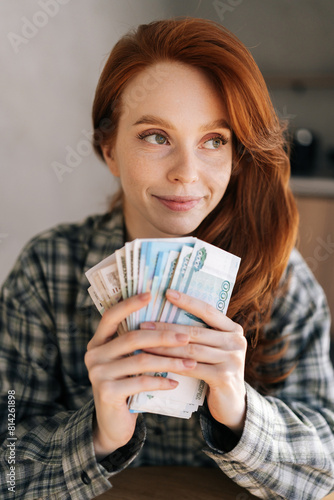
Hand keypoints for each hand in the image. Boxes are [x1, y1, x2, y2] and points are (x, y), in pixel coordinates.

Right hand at [84, 292, 195, 458]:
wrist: (112, 423)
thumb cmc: (126, 384)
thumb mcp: (127, 360)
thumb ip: (136, 342)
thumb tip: (166, 316)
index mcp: (98, 340)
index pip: (112, 315)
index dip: (130, 303)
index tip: (151, 293)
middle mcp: (94, 353)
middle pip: (133, 337)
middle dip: (163, 336)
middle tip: (187, 336)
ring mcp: (98, 373)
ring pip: (141, 360)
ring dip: (170, 361)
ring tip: (191, 363)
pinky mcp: (106, 392)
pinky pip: (140, 382)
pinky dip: (161, 381)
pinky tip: (176, 382)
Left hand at [141, 289, 246, 433]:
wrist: (232, 404)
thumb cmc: (215, 371)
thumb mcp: (213, 349)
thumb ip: (200, 334)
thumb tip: (167, 313)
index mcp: (233, 329)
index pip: (208, 311)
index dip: (188, 301)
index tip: (167, 293)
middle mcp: (236, 341)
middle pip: (194, 332)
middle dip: (166, 328)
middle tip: (144, 324)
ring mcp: (232, 359)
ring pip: (190, 350)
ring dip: (164, 347)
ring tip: (143, 344)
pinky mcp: (224, 377)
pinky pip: (191, 367)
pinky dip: (171, 364)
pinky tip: (156, 363)